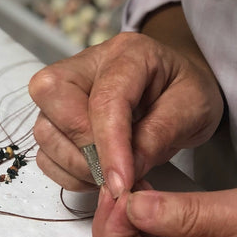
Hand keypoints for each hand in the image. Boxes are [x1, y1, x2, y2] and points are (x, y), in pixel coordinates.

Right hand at [29, 26, 223, 195]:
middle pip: (51, 95)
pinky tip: (96, 172)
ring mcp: (65, 91)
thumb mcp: (193, 109)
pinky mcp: (55, 117)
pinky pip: (44, 152)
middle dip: (81, 145)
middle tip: (115, 171)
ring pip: (43, 129)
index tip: (122, 183)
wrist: (178, 87)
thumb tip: (127, 170)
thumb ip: (160, 135)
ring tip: (111, 174)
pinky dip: (67, 172)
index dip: (109, 145)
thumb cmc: (185, 91)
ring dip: (74, 164)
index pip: (104, 99)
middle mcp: (85, 65)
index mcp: (126, 54)